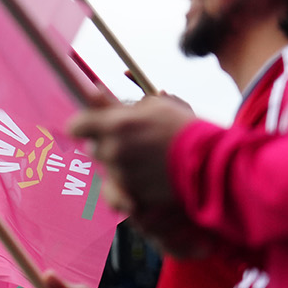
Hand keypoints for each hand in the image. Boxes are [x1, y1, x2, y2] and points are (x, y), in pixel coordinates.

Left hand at [66, 94, 207, 243]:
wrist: (210, 162)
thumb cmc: (184, 129)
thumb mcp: (154, 106)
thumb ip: (120, 105)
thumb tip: (93, 92)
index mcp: (116, 125)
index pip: (77, 126)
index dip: (83, 124)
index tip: (89, 125)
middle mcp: (113, 151)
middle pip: (92, 148)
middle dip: (106, 143)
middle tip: (130, 141)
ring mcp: (120, 175)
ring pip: (106, 169)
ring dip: (117, 164)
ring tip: (144, 160)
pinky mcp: (130, 195)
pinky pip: (112, 194)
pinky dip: (120, 189)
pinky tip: (133, 182)